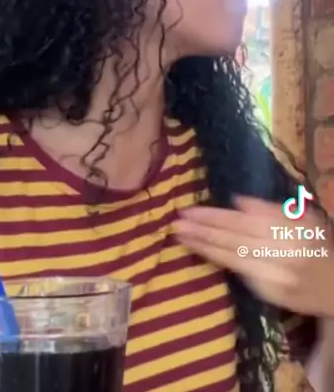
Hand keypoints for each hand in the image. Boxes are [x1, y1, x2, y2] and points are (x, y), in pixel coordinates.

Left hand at [175, 196, 333, 316]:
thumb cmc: (318, 244)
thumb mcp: (301, 218)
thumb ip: (269, 209)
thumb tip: (237, 200)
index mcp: (286, 228)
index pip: (241, 221)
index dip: (213, 217)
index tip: (189, 211)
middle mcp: (278, 251)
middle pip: (232, 239)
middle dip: (202, 231)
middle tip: (175, 223)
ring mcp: (273, 274)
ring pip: (232, 257)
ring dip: (203, 247)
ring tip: (180, 236)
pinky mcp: (270, 293)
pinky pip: (239, 274)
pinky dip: (218, 262)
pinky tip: (201, 253)